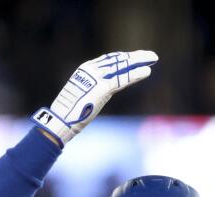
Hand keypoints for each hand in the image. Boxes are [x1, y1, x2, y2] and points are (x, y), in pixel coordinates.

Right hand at [32, 50, 157, 143]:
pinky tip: (146, 72)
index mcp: (85, 70)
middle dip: (136, 57)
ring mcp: (97, 77)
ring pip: (123, 66)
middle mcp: (91, 69)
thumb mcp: (83, 96)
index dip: (125, 58)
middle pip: (118, 59)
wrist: (62, 121)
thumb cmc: (70, 114)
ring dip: (139, 61)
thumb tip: (102, 92)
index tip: (136, 58)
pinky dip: (136, 75)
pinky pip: (123, 79)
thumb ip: (94, 90)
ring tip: (152, 59)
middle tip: (151, 57)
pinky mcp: (103, 87)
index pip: (109, 59)